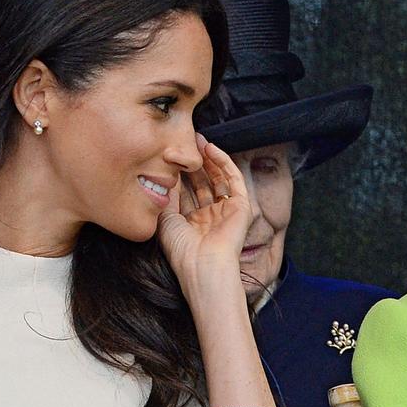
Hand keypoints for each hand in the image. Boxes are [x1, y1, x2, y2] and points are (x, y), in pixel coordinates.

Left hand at [158, 134, 249, 290]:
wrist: (203, 266)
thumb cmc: (182, 250)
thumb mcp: (166, 219)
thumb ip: (168, 196)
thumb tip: (165, 174)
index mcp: (193, 223)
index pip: (188, 191)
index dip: (180, 172)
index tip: (170, 154)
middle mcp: (210, 216)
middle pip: (203, 182)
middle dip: (194, 163)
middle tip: (184, 142)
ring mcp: (226, 211)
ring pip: (219, 178)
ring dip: (208, 159)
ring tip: (197, 141)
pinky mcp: (241, 207)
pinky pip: (234, 179)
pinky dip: (223, 162)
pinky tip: (210, 149)